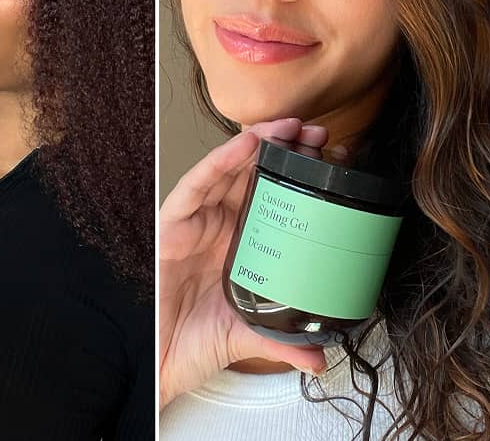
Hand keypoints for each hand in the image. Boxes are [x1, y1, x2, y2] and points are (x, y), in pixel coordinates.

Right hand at [160, 118, 331, 410]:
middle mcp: (220, 226)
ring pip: (229, 170)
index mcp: (241, 246)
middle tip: (318, 134)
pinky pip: (197, 184)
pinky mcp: (173, 223)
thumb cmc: (190, 342)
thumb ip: (280, 340)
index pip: (274, 200)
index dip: (301, 179)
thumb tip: (318, 357)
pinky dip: (220, 160)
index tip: (335, 164)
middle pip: (254, 176)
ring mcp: (198, 221)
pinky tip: (245, 143)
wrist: (154, 362)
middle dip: (285, 150)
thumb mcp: (245, 336)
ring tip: (288, 127)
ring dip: (259, 142)